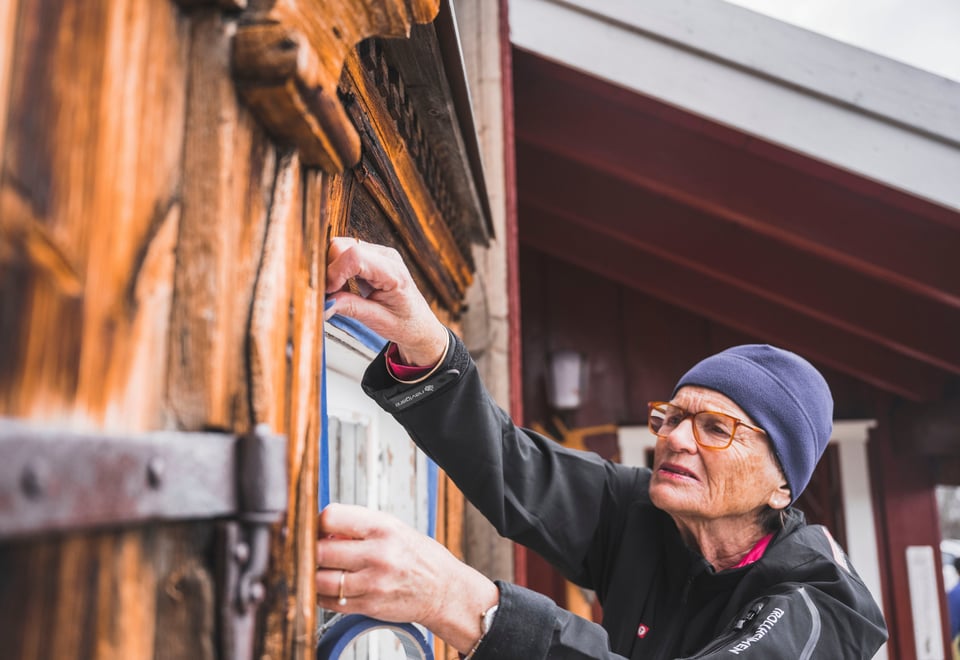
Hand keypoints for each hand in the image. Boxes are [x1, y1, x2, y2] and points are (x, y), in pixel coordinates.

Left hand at [315, 503, 498, 653]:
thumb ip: (358, 527)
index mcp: (383, 527)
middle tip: (317, 551)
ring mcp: (373, 582)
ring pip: (320, 579)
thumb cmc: (418, 557)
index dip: (318, 523)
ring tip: (325, 569)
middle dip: (313, 550)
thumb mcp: (393, 529)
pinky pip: (329, 601)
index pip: (331, 517)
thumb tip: (321, 529)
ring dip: (315, 574)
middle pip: (320, 550)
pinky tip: (332, 587)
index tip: (318, 528)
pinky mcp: (369, 606)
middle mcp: (378, 554)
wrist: (444, 590)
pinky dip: (323, 594)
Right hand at [325, 237, 447, 365]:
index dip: (335, 272)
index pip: (355, 257)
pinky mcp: (370, 256)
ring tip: (339, 292)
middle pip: (342, 247)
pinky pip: (344, 253)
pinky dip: (337, 270)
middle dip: (329, 269)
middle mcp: (386, 256)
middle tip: (330, 295)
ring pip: (340, 247)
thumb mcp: (377, 321)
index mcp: (393, 272)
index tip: (327, 292)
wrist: (418, 324)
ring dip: (332, 269)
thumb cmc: (405, 324)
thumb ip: (350, 308)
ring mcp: (378, 253)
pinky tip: (344, 287)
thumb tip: (324, 303)